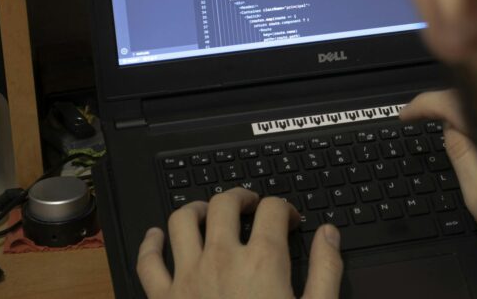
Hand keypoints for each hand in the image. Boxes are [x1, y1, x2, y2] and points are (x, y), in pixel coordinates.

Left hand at [137, 188, 342, 298]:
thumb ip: (326, 269)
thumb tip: (329, 234)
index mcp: (262, 262)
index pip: (272, 209)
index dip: (285, 207)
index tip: (291, 220)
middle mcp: (221, 261)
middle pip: (224, 204)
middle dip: (241, 197)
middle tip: (252, 205)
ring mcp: (187, 278)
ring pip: (181, 221)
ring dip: (196, 208)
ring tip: (209, 211)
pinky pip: (147, 262)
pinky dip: (149, 243)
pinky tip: (156, 237)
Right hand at [402, 90, 476, 288]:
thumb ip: (465, 159)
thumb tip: (448, 126)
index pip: (460, 105)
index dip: (427, 103)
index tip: (407, 116)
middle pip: (476, 95)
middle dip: (442, 99)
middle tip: (417, 117)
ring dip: (460, 105)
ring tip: (435, 120)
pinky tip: (467, 129)